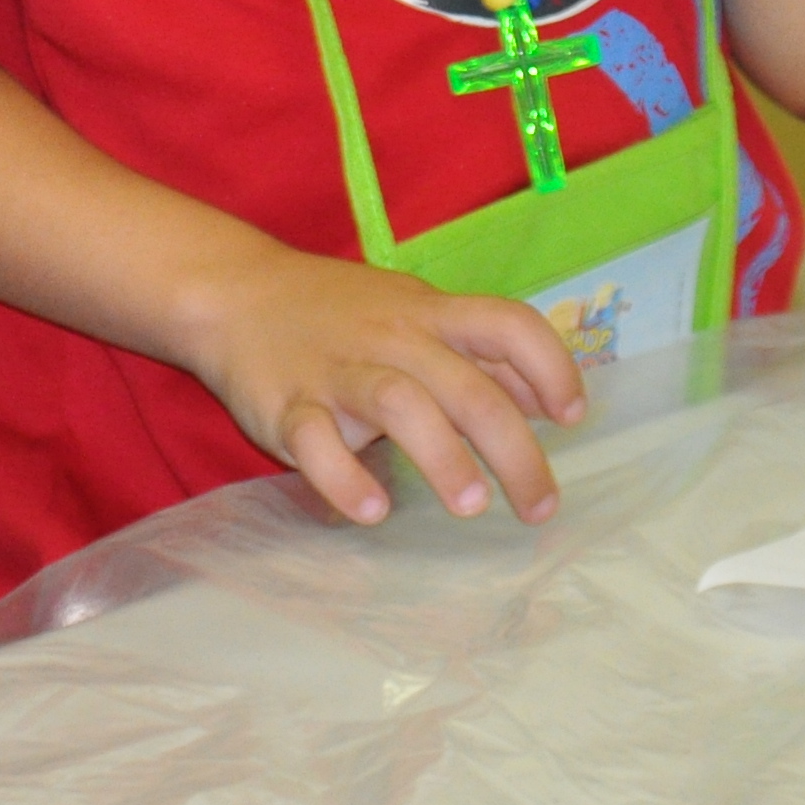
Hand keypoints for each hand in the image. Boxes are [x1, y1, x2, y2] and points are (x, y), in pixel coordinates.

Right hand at [181, 243, 583, 528]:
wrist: (232, 292)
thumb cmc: (339, 313)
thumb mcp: (414, 314)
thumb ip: (477, 354)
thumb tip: (548, 401)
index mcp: (429, 315)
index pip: (507, 324)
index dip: (550, 366)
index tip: (572, 417)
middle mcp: (392, 338)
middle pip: (467, 386)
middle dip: (514, 450)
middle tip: (539, 508)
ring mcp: (338, 370)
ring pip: (400, 403)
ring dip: (442, 455)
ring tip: (469, 505)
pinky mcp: (286, 404)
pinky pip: (317, 441)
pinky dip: (344, 478)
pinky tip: (370, 512)